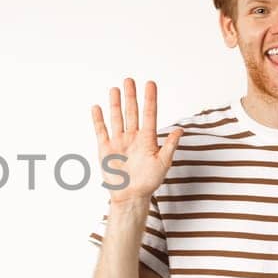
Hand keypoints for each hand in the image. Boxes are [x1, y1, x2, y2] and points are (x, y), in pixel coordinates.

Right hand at [91, 77, 183, 203]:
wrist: (130, 196)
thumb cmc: (149, 181)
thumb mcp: (163, 163)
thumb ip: (170, 146)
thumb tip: (180, 129)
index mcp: (147, 139)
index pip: (149, 114)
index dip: (150, 99)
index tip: (150, 83)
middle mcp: (133, 137)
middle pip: (132, 112)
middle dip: (131, 96)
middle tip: (129, 80)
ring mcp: (118, 141)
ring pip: (117, 118)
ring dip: (115, 104)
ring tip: (115, 89)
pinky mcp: (105, 149)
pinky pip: (101, 131)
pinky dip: (98, 120)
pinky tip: (97, 107)